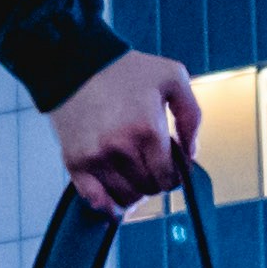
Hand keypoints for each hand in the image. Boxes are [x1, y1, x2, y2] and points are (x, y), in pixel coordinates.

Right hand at [47, 49, 201, 213]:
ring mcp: (96, 157)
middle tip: (151, 164)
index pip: (170, 178)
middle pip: (149, 189)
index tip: (170, 167)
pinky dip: (107, 205)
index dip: (175, 176)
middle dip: (155, 180)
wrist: (76, 63)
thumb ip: (191, 116)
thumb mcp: (173, 78)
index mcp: (148, 129)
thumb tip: (191, 153)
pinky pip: (94, 200)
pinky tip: (114, 200)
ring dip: (134, 191)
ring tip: (133, 174)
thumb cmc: (125, 70)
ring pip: (125, 197)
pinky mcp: (75, 162)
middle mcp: (121, 148)